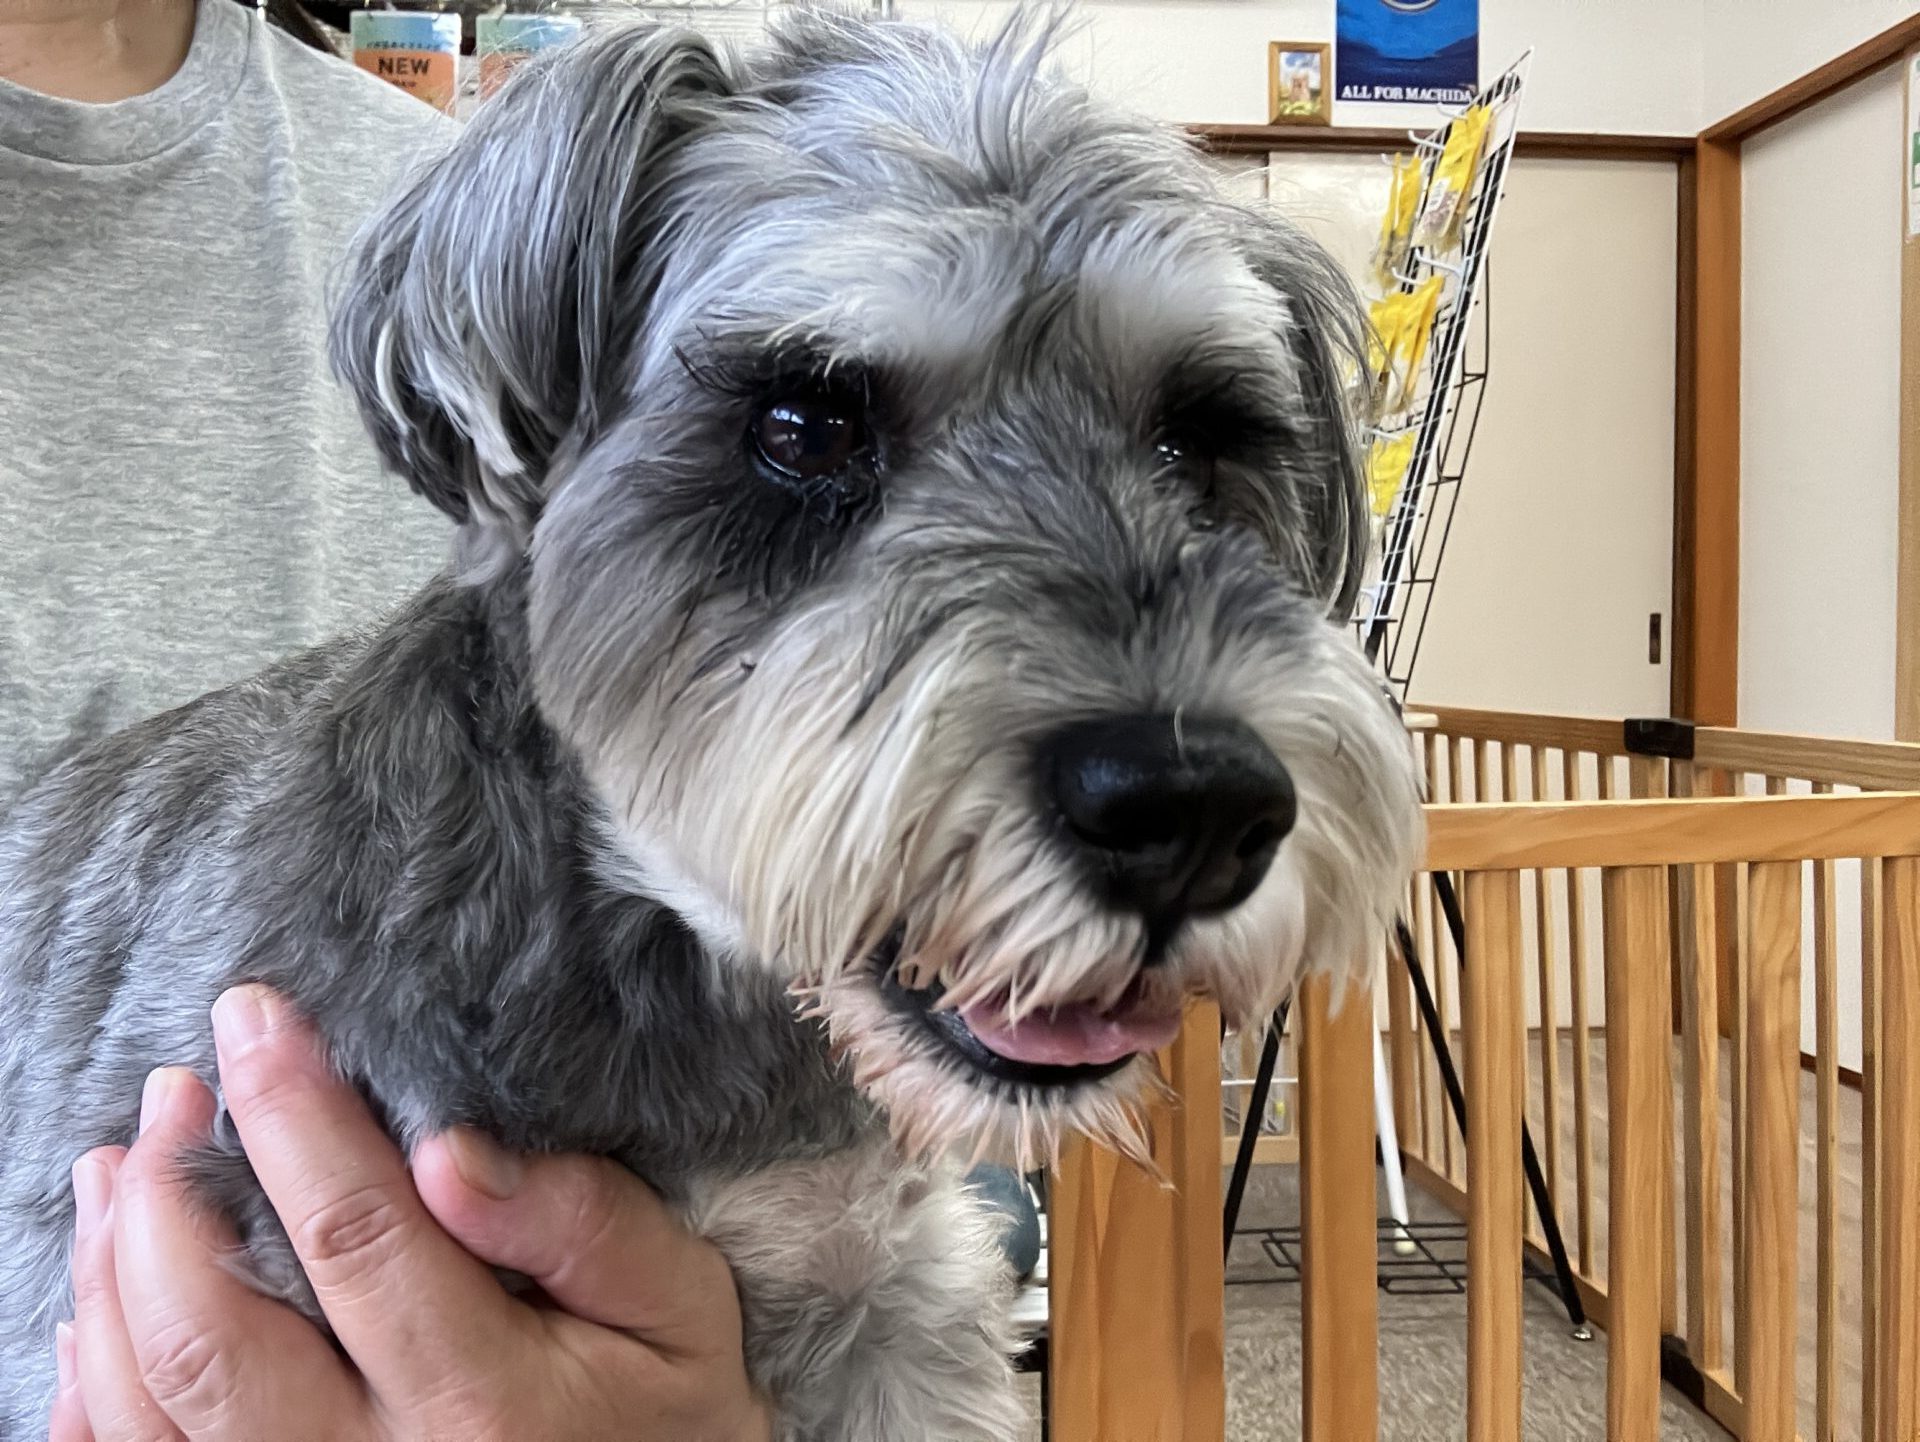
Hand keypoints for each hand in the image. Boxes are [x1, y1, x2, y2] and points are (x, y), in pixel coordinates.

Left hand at [53, 985, 771, 1441]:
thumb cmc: (672, 1414)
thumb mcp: (682, 1308)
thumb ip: (586, 1227)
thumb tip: (450, 1151)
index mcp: (485, 1400)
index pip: (356, 1235)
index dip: (290, 1115)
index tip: (257, 1016)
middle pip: (212, 1333)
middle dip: (170, 1191)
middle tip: (177, 1085)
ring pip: (154, 1405)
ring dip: (113, 1273)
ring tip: (120, 1165)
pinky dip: (94, 1396)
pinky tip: (98, 1310)